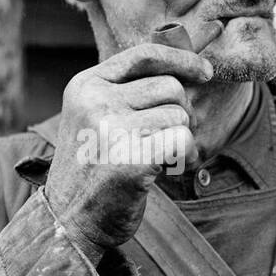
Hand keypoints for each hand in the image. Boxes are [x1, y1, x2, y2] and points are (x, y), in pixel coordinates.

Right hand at [44, 41, 212, 259]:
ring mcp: (110, 130)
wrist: (69, 221)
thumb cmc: (92, 168)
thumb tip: (189, 66)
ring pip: (180, 116)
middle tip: (158, 140)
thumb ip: (127, 90)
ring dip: (180, 139)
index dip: (182, 60)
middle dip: (178, 113)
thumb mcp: (95, 116)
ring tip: (155, 158)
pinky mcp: (131, 159)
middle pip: (171, 87)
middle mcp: (94, 102)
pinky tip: (167, 170)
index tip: (205, 72)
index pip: (144, 55)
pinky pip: (183, 140)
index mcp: (85, 85)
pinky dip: (186, 156)